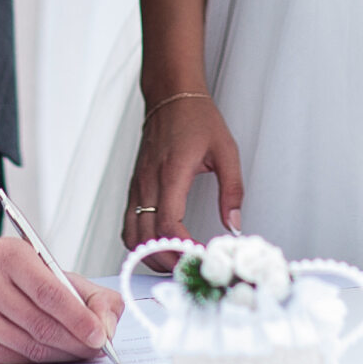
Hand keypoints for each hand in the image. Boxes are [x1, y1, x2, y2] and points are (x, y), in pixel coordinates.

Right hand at [0, 237, 124, 363]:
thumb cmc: (27, 282)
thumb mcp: (63, 276)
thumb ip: (97, 297)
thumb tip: (106, 328)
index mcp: (9, 254)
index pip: (48, 292)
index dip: (78, 318)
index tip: (100, 335)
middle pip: (40, 324)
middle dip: (76, 341)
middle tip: (97, 348)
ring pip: (31, 347)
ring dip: (63, 354)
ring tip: (81, 351)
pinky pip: (19, 360)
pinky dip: (44, 362)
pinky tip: (57, 354)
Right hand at [123, 90, 242, 252]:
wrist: (170, 96)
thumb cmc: (196, 118)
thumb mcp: (226, 150)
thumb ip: (232, 189)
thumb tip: (233, 224)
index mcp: (171, 173)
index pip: (167, 222)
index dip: (182, 246)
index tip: (200, 255)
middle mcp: (148, 183)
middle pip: (145, 237)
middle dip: (167, 259)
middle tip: (190, 267)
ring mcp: (137, 186)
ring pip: (132, 235)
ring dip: (151, 254)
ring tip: (177, 260)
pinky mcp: (134, 188)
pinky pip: (129, 224)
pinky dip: (140, 242)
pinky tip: (160, 244)